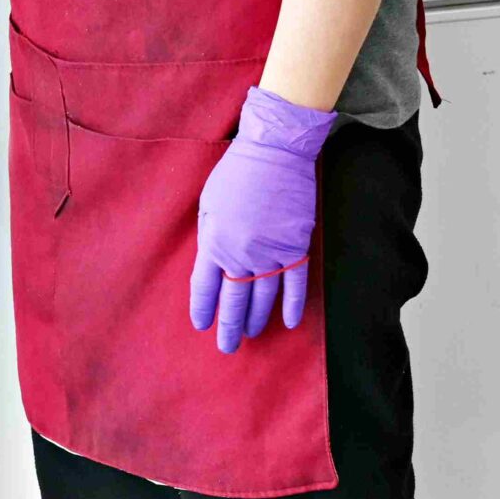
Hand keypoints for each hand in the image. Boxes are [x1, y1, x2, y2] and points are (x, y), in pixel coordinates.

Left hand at [188, 86, 336, 351]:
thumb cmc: (236, 173)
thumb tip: (212, 264)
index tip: (202, 325)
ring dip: (257, 319)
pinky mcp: (296, 245)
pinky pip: (294, 283)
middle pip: (233, 300)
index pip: (204, 287)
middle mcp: (241, 253)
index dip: (203, 308)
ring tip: (252, 336)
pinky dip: (292, 305)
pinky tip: (289, 323)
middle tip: (228, 347)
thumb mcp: (208, 204)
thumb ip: (209, 237)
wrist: (275, 151)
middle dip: (230, 326)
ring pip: (263, 297)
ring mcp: (271, 252)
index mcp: (214, 242)